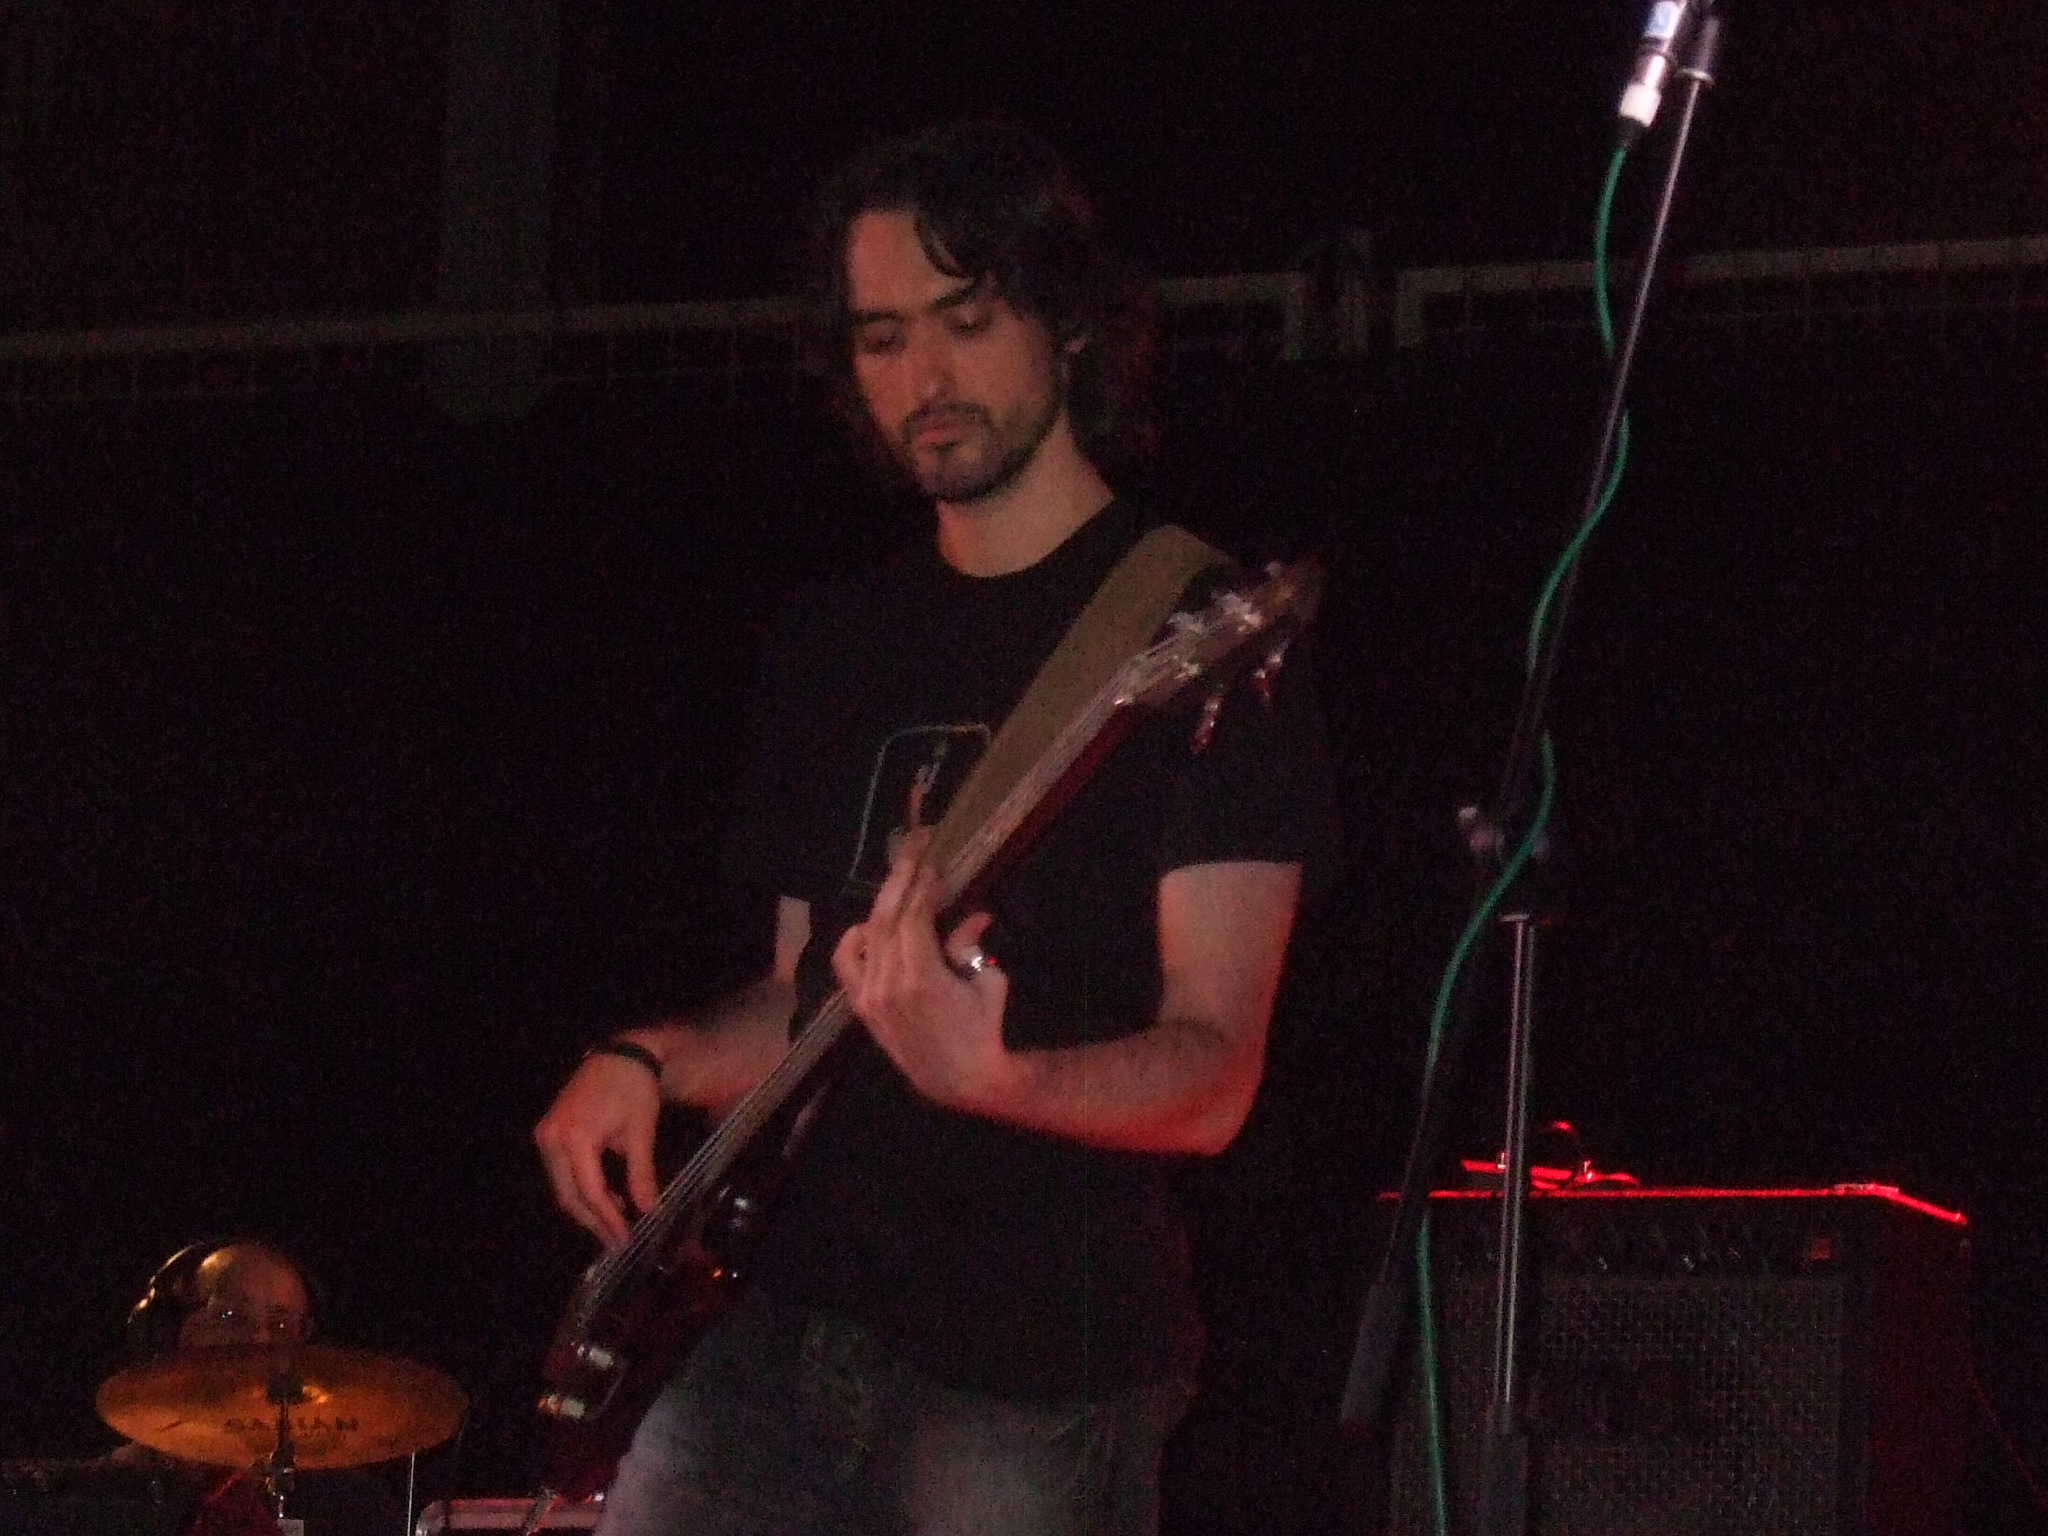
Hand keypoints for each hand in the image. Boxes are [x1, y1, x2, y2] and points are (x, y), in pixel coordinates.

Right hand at [533, 1046, 663, 1248]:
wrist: (619, 1055)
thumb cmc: (634, 1089)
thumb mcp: (641, 1133)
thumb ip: (641, 1176)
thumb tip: (651, 1212)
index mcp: (575, 1138)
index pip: (590, 1192)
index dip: (608, 1220)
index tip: (625, 1239)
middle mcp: (551, 1139)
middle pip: (569, 1196)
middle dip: (594, 1221)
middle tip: (618, 1240)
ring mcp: (545, 1135)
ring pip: (562, 1188)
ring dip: (588, 1207)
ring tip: (618, 1220)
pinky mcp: (548, 1133)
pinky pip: (561, 1173)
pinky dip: (582, 1188)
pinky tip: (607, 1195)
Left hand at [833, 830, 1016, 1113]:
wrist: (958, 1079)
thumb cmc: (982, 1029)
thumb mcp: (987, 982)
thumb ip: (970, 945)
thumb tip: (973, 915)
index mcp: (921, 978)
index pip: (913, 917)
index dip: (923, 887)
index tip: (933, 865)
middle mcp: (888, 984)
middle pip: (887, 918)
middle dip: (900, 880)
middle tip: (913, 851)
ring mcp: (870, 996)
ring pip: (869, 935)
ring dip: (884, 903)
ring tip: (900, 879)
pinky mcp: (861, 1006)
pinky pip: (847, 963)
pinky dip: (855, 938)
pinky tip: (870, 925)